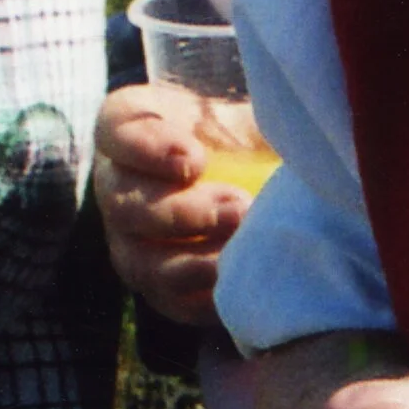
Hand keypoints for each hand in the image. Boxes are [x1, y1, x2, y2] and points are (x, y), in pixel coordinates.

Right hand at [94, 83, 246, 324]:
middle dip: (181, 213)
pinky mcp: (158, 284)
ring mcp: (131, 240)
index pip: (116, 130)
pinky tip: (239, 280)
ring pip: (139, 261)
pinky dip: (204, 296)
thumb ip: (258, 109)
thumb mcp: (253, 108)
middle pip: (124, 205)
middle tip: (237, 207)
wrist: (267, 179)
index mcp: (132, 126)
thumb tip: (292, 121)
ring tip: (243, 246)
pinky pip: (168, 300)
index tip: (196, 159)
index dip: (148, 150)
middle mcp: (119, 185)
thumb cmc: (253, 132)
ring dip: (192, 260)